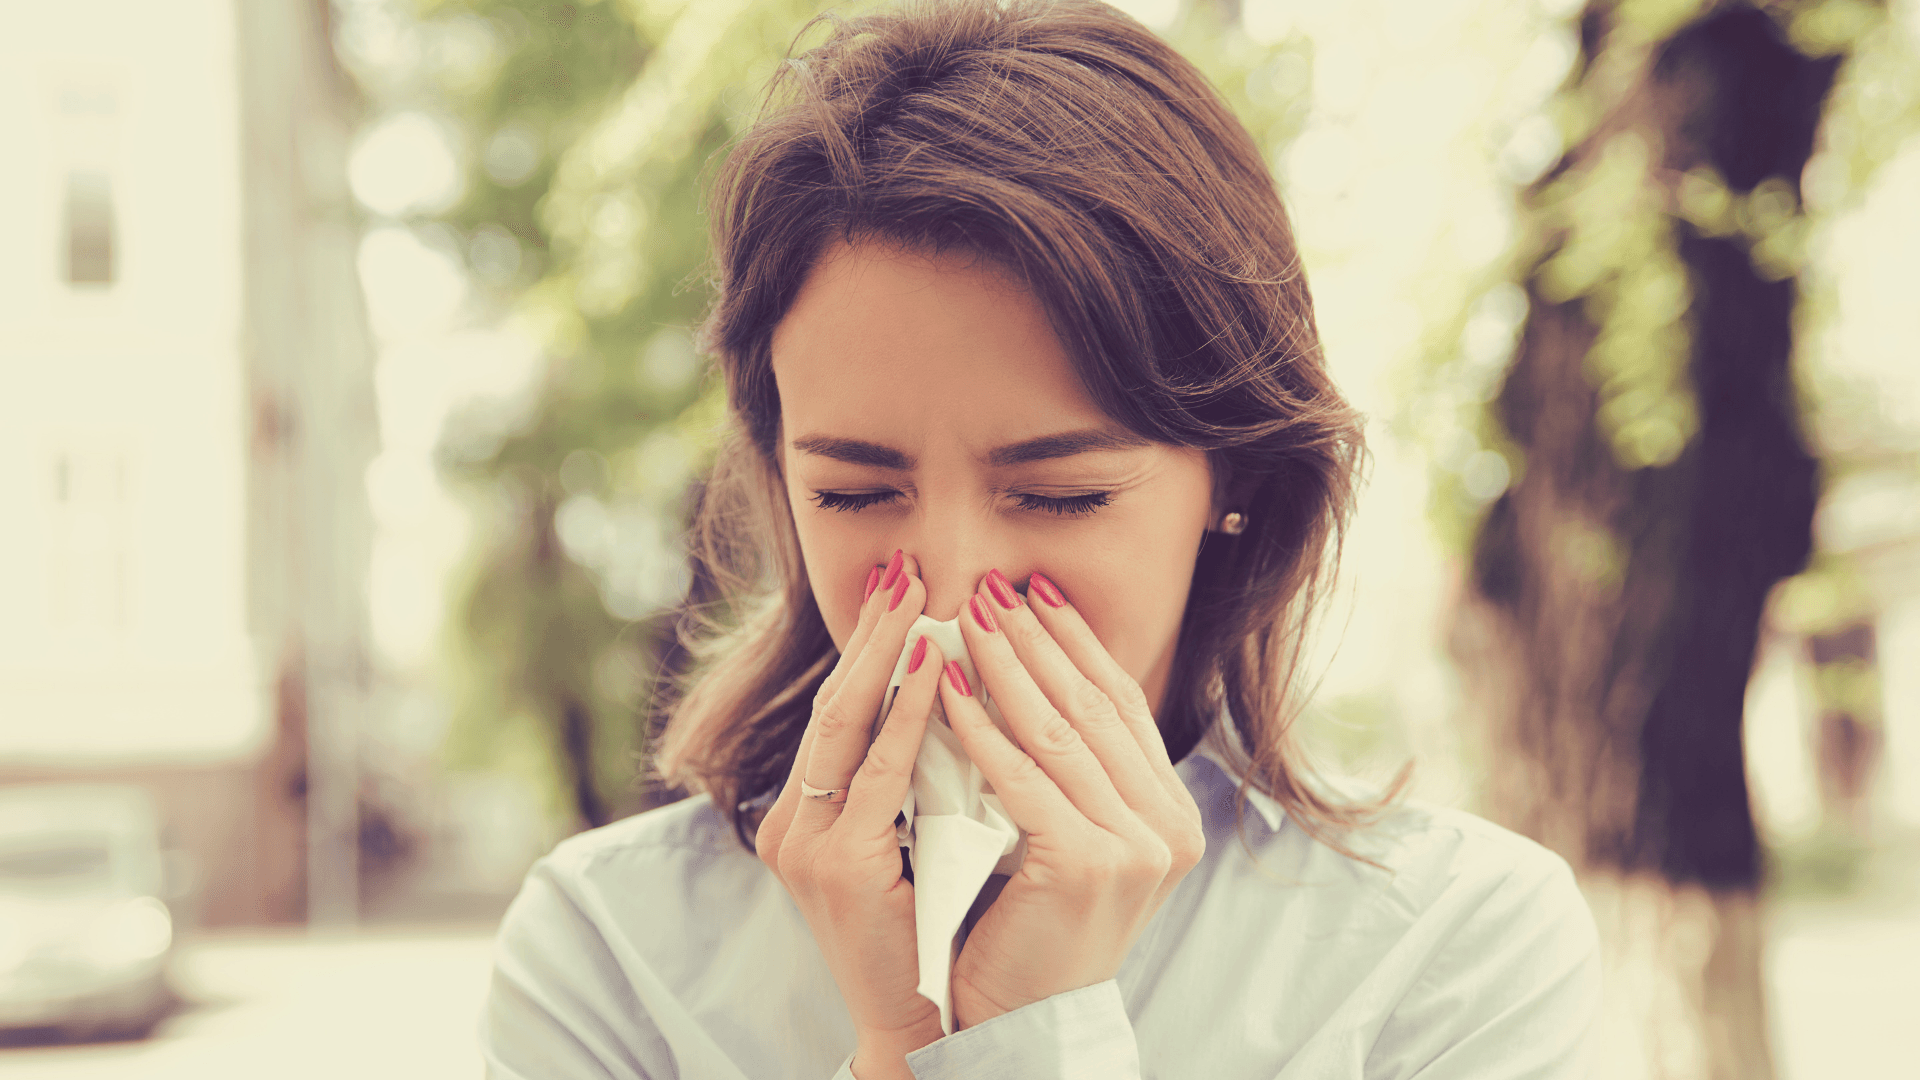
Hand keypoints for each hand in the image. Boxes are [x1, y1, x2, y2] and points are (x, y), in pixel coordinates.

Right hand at [754, 550, 947, 1072]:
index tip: (900, 587)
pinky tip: (931, 673)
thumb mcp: (912, 844)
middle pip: (832, 703)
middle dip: (867, 633)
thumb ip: (916, 781)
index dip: (867, 647)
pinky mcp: (834, 866)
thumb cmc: (930, 937)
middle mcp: (794, 822)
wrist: (917, 1028)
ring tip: (912, 596)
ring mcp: (807, 843)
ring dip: (881, 656)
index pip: (841, 711)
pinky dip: (904, 718)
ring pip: (842, 727)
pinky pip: (876, 776)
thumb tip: (957, 698)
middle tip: (902, 567)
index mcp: (811, 816)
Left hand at [939, 569, 1205, 1028]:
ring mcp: (1135, 847)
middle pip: (1094, 707)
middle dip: (1038, 639)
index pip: (1121, 705)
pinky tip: (944, 691)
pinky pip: (1022, 778)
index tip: (1036, 591)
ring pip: (1059, 732)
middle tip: (993, 586)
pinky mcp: (1086, 863)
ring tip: (965, 618)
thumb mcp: (1067, 837)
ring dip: (1006, 666)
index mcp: (1171, 815)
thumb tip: (1036, 668)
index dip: (1076, 643)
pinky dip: (980, 729)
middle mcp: (1168, 827)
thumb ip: (1073, 770)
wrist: (1019, 1023)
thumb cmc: (1028, 929)